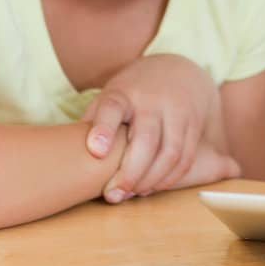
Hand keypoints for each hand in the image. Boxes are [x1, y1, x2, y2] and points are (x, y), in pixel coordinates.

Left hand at [84, 54, 240, 202]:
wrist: (177, 70)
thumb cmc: (134, 92)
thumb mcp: (111, 96)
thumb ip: (93, 122)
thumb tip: (70, 156)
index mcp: (124, 92)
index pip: (113, 108)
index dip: (104, 129)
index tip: (96, 152)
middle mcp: (153, 100)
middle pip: (146, 140)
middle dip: (130, 173)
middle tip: (113, 195)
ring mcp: (177, 111)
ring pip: (169, 154)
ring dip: (150, 181)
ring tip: (132, 193)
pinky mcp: (193, 125)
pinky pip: (185, 159)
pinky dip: (169, 179)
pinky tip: (151, 187)